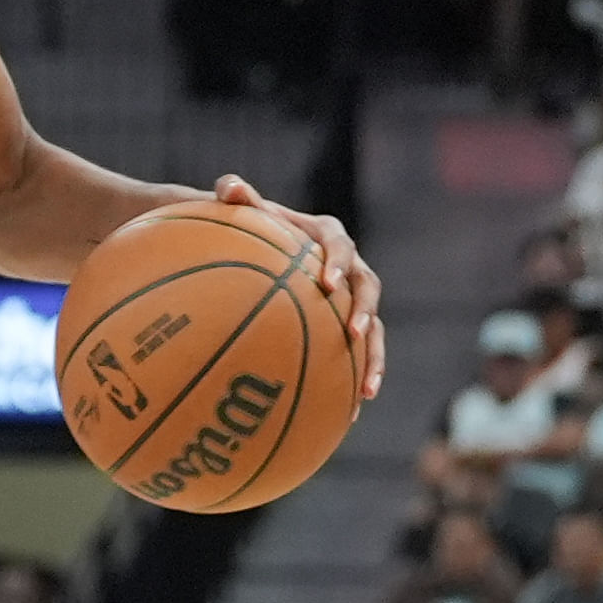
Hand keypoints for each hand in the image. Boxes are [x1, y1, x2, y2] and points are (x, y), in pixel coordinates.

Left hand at [203, 174, 385, 402]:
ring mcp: (350, 301)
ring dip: (373, 358)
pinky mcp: (344, 328)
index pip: (339, 244)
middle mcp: (349, 269)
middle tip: (353, 334)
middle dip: (364, 313)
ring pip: (373, 330)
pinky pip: (357, 357)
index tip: (328, 283)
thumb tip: (229, 186)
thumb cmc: (249, 229)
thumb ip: (236, 197)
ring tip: (367, 390)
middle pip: (368, 289)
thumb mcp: (241, 213)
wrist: (262, 251)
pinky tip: (349, 417)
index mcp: (326, 237)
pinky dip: (355, 382)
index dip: (339, 262)